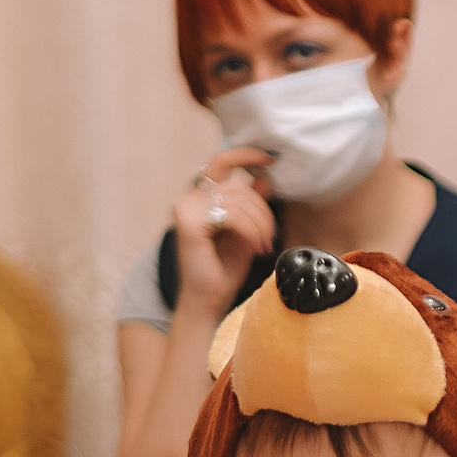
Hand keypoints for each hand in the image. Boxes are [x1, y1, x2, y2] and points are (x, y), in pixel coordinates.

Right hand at [170, 148, 276, 318]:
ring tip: (264, 245)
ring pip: (237, 198)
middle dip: (262, 210)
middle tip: (271, 236)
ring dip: (259, 223)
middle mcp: (189, 200)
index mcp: (199, 198)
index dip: (245, 155)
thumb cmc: (224, 270)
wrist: (208, 301)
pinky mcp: (189, 223)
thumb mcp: (246, 231)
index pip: (220, 162)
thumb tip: (265, 178)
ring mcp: (185, 209)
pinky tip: (256, 248)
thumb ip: (252, 205)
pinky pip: (232, 214)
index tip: (270, 158)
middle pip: (237, 185)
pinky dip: (251, 230)